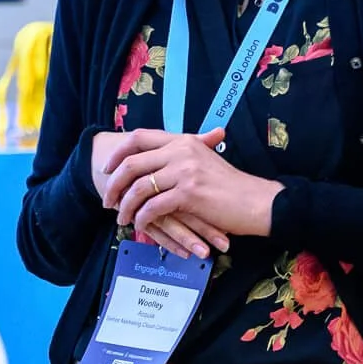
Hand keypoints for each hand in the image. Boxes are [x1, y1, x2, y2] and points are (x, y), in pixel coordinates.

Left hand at [101, 128, 280, 259]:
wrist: (255, 201)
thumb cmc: (229, 185)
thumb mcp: (204, 160)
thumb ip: (180, 155)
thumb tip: (153, 159)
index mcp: (182, 140)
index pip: (138, 137)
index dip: (118, 153)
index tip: (107, 169)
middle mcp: (180, 151)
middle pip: (132, 163)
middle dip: (114, 183)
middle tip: (108, 200)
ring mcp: (184, 171)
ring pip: (139, 187)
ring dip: (126, 206)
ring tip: (122, 218)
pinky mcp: (188, 194)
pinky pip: (153, 207)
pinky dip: (142, 218)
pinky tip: (141, 225)